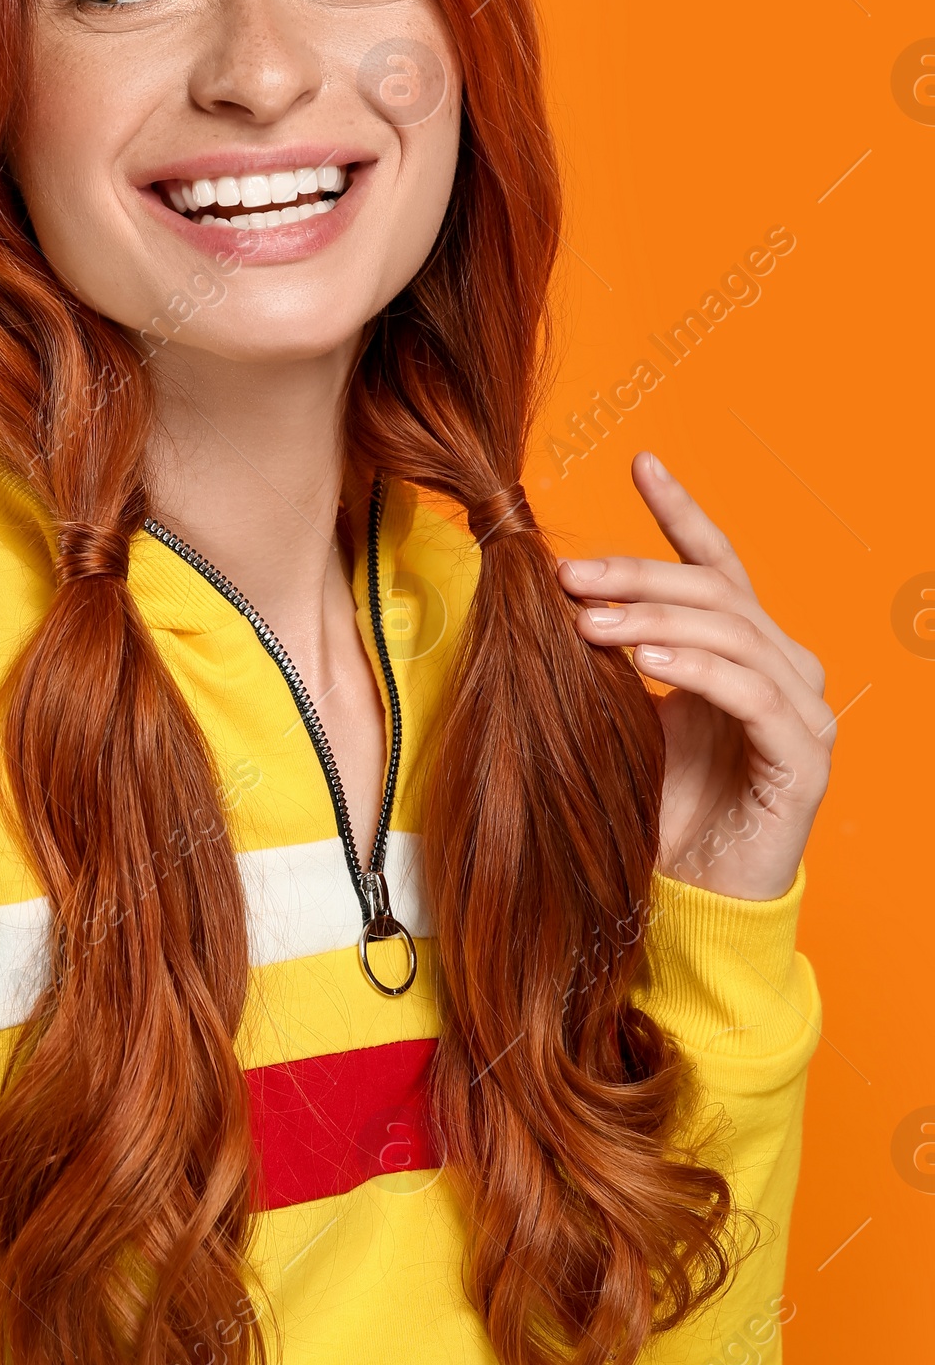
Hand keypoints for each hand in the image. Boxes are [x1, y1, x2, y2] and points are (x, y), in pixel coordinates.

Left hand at [557, 452, 832, 901]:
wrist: (696, 900)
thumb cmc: (662, 807)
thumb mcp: (631, 714)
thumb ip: (619, 654)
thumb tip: (560, 593)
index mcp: (750, 650)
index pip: (718, 564)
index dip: (680, 513)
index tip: (640, 463)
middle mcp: (788, 668)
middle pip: (716, 592)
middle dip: (637, 574)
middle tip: (569, 575)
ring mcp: (805, 710)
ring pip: (730, 632)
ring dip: (652, 619)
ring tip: (589, 621)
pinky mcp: (803, 757)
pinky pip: (750, 692)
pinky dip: (695, 667)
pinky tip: (645, 660)